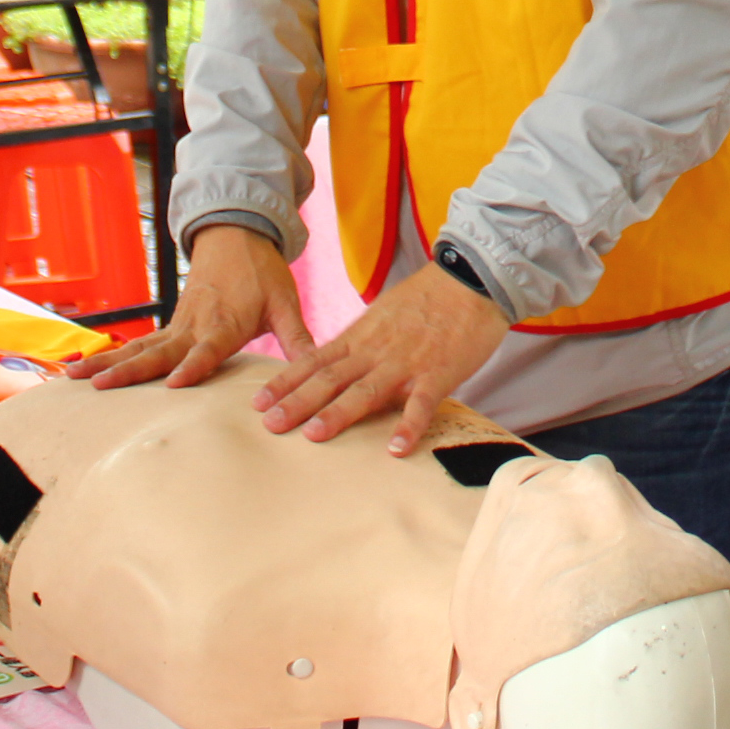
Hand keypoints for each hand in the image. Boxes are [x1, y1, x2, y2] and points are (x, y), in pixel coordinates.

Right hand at [68, 223, 310, 391]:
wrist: (235, 234)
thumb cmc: (262, 272)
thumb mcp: (286, 303)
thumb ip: (298, 338)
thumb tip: (320, 369)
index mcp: (224, 322)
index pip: (208, 349)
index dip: (194, 366)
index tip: (176, 385)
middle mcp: (194, 325)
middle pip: (159, 352)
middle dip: (129, 370)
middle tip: (101, 386)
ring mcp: (177, 325)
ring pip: (139, 348)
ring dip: (108, 362)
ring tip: (77, 378)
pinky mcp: (169, 326)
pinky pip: (139, 345)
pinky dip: (111, 355)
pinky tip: (84, 370)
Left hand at [251, 264, 508, 455]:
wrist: (471, 279)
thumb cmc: (427, 300)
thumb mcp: (381, 317)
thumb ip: (359, 343)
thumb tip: (333, 366)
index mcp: (360, 338)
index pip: (314, 361)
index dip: (285, 382)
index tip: (258, 403)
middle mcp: (375, 351)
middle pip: (330, 378)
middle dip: (298, 402)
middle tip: (270, 425)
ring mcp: (406, 362)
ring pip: (366, 390)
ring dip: (339, 413)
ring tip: (314, 435)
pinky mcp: (438, 373)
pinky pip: (422, 403)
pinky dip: (409, 426)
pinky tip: (396, 449)